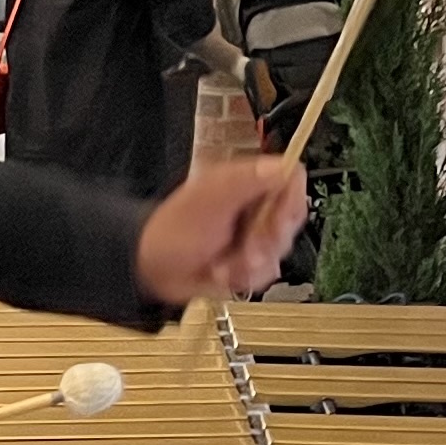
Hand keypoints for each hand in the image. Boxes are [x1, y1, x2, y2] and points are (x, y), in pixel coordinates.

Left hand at [136, 155, 308, 303]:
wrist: (152, 268)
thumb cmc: (172, 230)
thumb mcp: (210, 198)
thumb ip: (247, 180)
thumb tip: (282, 166)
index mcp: (246, 182)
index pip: (291, 179)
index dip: (290, 201)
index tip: (274, 219)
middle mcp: (253, 206)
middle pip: (292, 218)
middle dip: (269, 240)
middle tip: (246, 248)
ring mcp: (252, 234)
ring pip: (281, 250)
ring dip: (252, 263)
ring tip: (226, 263)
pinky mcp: (249, 260)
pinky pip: (267, 272)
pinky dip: (245, 278)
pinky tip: (224, 273)